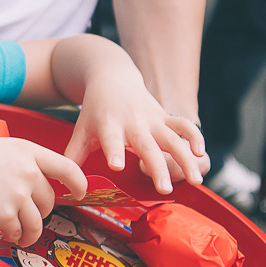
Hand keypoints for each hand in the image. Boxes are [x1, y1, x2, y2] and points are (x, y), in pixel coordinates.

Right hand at [0, 137, 86, 246]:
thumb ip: (20, 162)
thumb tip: (33, 183)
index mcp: (27, 151)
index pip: (67, 167)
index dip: (78, 182)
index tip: (80, 192)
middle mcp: (28, 171)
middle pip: (49, 200)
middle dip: (41, 212)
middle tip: (25, 216)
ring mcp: (18, 193)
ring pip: (37, 222)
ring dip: (29, 232)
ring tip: (20, 235)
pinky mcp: (5, 214)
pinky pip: (17, 232)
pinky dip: (10, 235)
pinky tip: (0, 230)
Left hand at [63, 69, 208, 193]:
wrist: (112, 78)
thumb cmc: (95, 110)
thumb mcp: (81, 130)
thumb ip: (74, 157)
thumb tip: (64, 185)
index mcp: (109, 126)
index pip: (112, 141)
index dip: (114, 152)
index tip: (117, 165)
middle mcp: (133, 123)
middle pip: (148, 147)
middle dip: (158, 167)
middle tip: (164, 188)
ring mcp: (152, 119)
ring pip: (173, 139)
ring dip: (186, 158)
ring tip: (196, 180)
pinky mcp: (165, 116)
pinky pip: (184, 126)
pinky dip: (195, 137)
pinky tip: (202, 155)